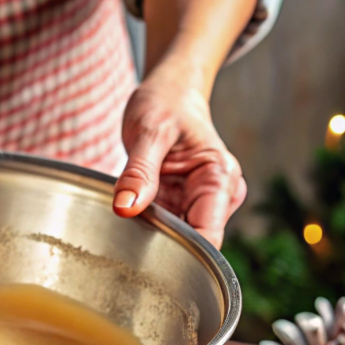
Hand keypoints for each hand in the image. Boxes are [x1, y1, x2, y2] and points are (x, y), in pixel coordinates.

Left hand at [112, 60, 246, 248]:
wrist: (170, 91)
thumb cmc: (167, 102)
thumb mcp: (149, 131)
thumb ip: (139, 172)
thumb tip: (126, 209)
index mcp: (219, 178)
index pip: (208, 236)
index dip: (181, 253)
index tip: (146, 253)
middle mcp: (217, 195)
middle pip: (192, 243)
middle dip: (161, 245)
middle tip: (125, 233)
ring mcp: (198, 201)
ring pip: (176, 238)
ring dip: (150, 234)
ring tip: (127, 215)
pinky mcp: (180, 203)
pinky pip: (163, 225)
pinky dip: (145, 224)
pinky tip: (131, 212)